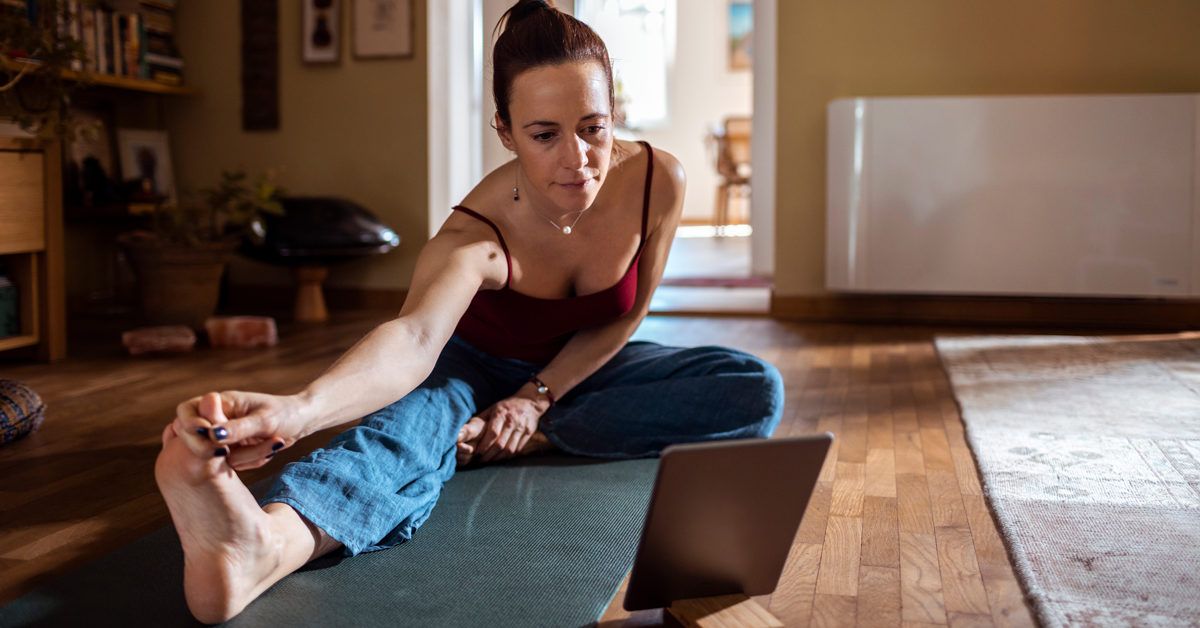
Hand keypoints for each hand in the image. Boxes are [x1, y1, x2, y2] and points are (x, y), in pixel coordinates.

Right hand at [170, 390, 307, 470]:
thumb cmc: (284, 413)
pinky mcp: (232, 453)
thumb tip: (212, 434)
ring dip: (245, 456)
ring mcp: (222, 438)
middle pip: (191, 437)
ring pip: (215, 456)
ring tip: (273, 444)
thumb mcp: (264, 420)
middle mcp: (216, 420)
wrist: (301, 422)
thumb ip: (238, 428)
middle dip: (209, 448)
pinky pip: (232, 465)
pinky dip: (252, 461)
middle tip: (226, 452)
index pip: (186, 412)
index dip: (189, 425)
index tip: (208, 436)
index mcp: (220, 403)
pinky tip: (270, 451)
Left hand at [459, 395, 546, 463]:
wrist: (530, 401)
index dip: (484, 445)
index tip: (477, 452)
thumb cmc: (507, 406)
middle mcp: (512, 421)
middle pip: (500, 444)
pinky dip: (508, 455)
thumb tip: (466, 430)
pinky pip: (517, 449)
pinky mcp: (529, 434)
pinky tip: (501, 456)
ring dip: (498, 457)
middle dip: (489, 455)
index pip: (492, 433)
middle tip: (482, 459)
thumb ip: (482, 419)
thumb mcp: (493, 408)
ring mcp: (522, 428)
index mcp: (501, 414)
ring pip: (509, 449)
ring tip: (491, 459)